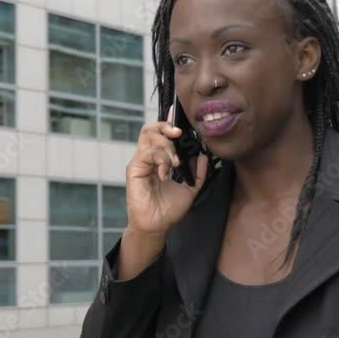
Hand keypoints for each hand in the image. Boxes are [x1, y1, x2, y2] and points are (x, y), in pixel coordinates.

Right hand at [125, 105, 209, 237]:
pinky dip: (160, 159)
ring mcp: (140, 162)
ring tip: (175, 162)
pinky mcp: (134, 169)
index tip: (176, 112)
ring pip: (149, 136)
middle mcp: (148, 157)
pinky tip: (166, 173)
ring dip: (166, 145)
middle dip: (165, 126)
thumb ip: (198, 172)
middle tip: (178, 132)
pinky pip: (147, 153)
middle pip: (150, 128)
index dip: (168, 121)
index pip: (161, 133)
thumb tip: (204, 155)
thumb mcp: (191, 188)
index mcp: (159, 159)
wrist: (157, 225)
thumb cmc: (169, 208)